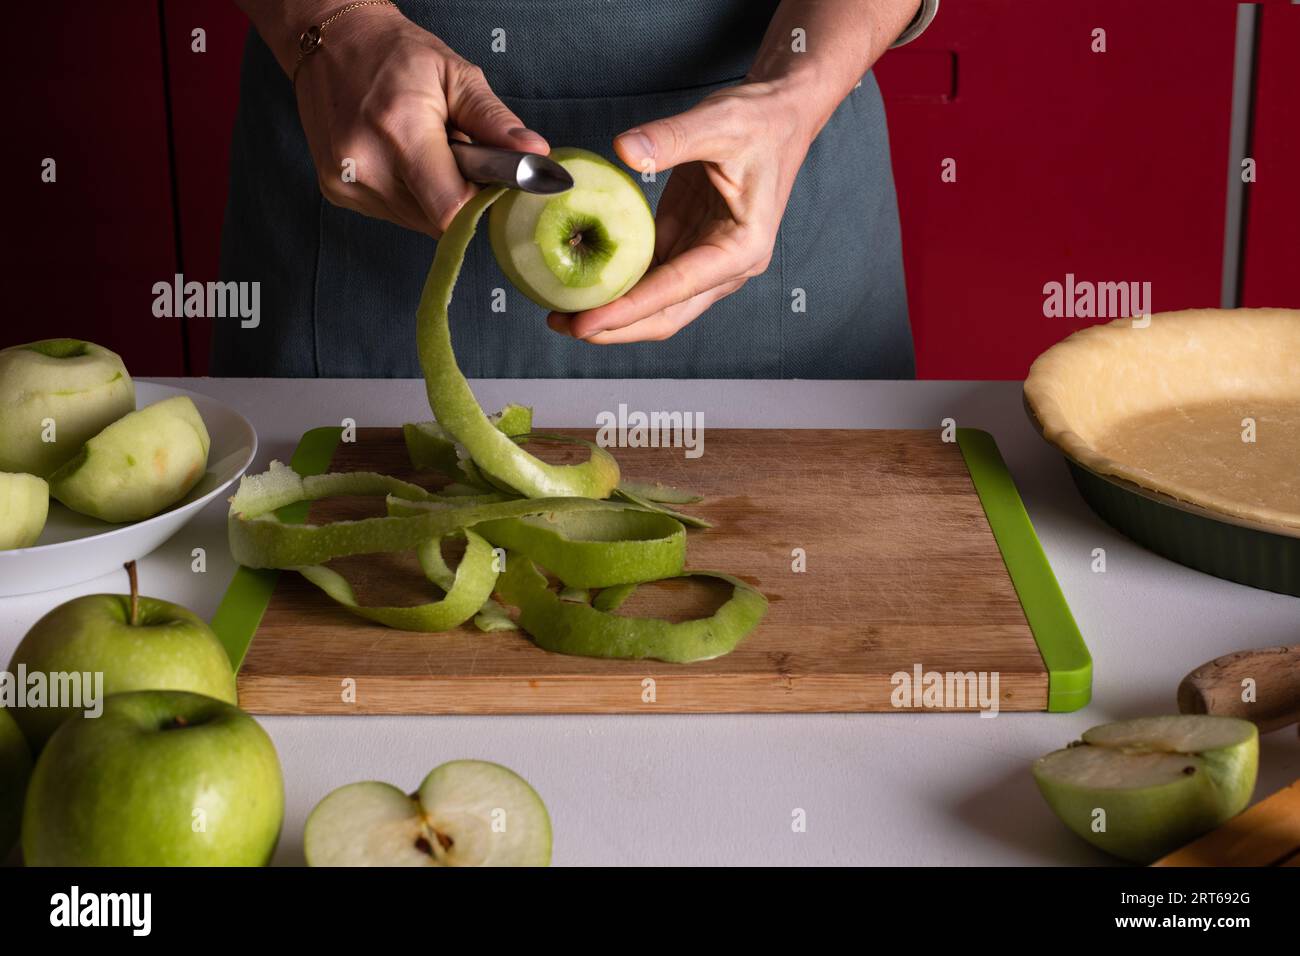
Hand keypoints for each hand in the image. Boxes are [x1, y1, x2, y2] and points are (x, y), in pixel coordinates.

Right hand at [290, 4, 547, 235]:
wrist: (331, 41)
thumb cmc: (395, 53)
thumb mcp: (455, 75)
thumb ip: (494, 121)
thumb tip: (534, 154)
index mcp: (399, 130)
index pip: (452, 209)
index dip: (480, 205)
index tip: (491, 184)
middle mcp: (366, 164)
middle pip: (437, 219)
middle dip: (458, 195)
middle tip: (456, 155)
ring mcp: (346, 182)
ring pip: (416, 220)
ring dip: (433, 195)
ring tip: (424, 151)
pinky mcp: (336, 191)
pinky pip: (393, 212)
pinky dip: (409, 193)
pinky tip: (401, 158)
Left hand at [548, 82, 812, 343]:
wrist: (778, 114)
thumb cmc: (759, 120)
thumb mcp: (718, 121)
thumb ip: (670, 138)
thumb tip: (623, 150)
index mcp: (742, 247)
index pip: (676, 290)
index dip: (628, 309)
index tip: (586, 322)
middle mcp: (726, 267)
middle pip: (666, 315)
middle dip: (615, 327)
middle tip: (563, 325)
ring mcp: (706, 261)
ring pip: (656, 305)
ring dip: (613, 313)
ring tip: (561, 314)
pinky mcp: (688, 247)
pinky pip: (650, 279)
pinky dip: (617, 286)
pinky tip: (583, 283)